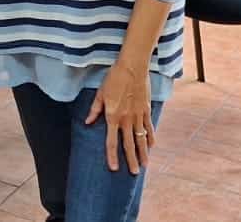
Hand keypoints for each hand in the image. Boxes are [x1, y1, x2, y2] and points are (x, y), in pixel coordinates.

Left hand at [86, 60, 154, 174]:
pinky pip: (149, 127)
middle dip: (131, 160)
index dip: (112, 156)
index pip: (112, 141)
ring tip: (145, 164)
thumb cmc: (114, 78)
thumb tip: (88, 122)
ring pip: (141, 138)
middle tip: (135, 173)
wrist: (132, 67)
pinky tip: (152, 145)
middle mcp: (126, 119)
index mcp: (113, 116)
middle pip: (129, 144)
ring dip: (143, 152)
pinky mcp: (146, 109)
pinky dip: (151, 136)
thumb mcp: (100, 93)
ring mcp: (138, 115)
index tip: (114, 168)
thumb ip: (95, 110)